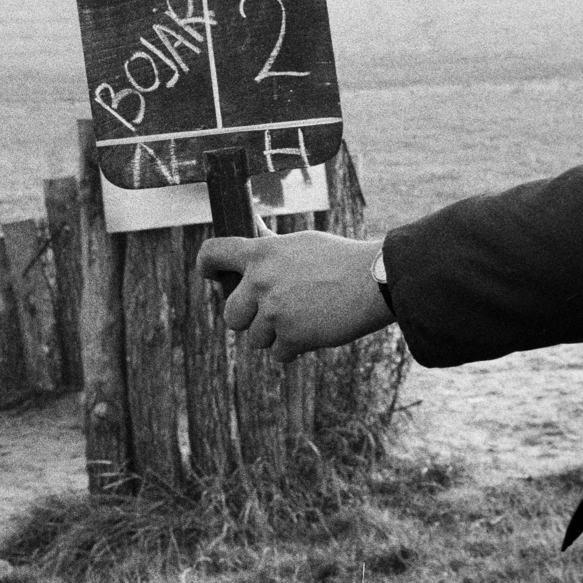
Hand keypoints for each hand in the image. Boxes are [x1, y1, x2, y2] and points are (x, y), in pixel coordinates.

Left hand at [195, 232, 391, 362]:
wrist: (375, 282)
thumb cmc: (341, 259)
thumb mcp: (301, 243)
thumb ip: (271, 245)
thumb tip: (253, 229)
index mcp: (261, 253)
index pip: (213, 253)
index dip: (206, 265)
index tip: (209, 275)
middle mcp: (260, 281)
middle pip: (230, 315)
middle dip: (247, 320)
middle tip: (270, 315)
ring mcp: (274, 311)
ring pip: (256, 338)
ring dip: (275, 336)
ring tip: (303, 320)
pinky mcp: (292, 336)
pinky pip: (279, 353)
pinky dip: (294, 349)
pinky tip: (314, 333)